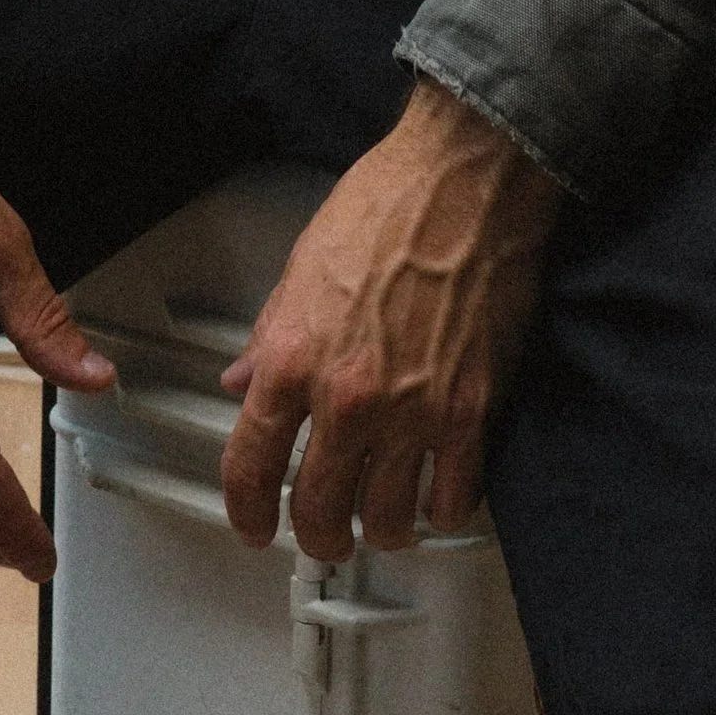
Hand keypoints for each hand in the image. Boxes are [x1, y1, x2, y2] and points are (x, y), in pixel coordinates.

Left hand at [220, 78, 564, 561]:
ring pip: (387, 519)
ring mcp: (413, 411)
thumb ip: (270, 336)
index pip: (250, 465)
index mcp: (293, 358)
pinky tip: (434, 498)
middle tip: (321, 534)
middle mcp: (347, 396)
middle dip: (316, 535)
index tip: (251, 524)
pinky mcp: (471, 411)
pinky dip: (440, 510)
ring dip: (379, 531)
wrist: (468, 180)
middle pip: (318, 510)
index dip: (244, 510)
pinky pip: (452, 497)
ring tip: (381, 523)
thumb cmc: (391, 203)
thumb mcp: (302, 265)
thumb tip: (245, 379)